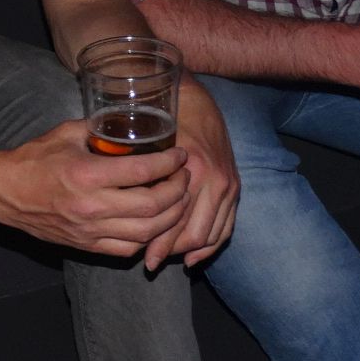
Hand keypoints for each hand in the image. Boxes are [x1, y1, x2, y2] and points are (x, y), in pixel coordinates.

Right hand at [0, 119, 190, 256]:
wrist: (4, 193)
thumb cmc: (33, 159)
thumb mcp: (66, 133)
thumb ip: (99, 129)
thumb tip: (127, 121)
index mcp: (87, 174)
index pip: (143, 173)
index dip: (169, 164)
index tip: (181, 155)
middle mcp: (92, 206)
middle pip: (153, 207)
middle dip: (178, 192)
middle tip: (185, 178)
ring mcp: (90, 230)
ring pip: (146, 233)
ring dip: (170, 218)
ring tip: (177, 201)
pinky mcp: (86, 246)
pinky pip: (128, 250)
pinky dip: (148, 238)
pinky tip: (154, 224)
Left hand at [142, 78, 238, 269]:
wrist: (195, 99)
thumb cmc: (166, 120)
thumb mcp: (150, 145)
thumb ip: (142, 176)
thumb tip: (123, 212)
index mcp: (193, 171)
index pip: (176, 220)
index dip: (159, 243)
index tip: (143, 258)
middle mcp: (214, 181)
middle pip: (194, 233)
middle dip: (173, 251)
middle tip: (152, 261)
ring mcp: (228, 185)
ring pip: (210, 234)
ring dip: (191, 250)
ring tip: (169, 258)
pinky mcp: (235, 186)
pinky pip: (227, 227)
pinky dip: (211, 245)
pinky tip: (194, 256)